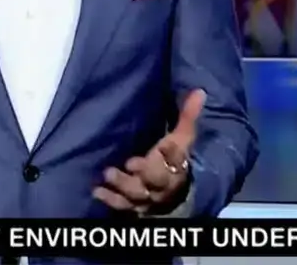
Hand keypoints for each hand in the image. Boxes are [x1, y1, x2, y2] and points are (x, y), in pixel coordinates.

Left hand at [94, 89, 205, 213]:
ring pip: (138, 194)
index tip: (164, 145)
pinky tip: (97, 190)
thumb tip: (199, 91)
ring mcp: (149, 197)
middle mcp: (164, 184)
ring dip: (123, 185)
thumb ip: (188, 116)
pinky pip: (122, 205)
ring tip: (108, 173)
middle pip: (157, 180)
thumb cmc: (174, 160)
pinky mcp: (134, 207)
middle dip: (145, 172)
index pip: (178, 159)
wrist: (173, 195)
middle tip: (129, 162)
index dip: (171, 154)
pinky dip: (110, 199)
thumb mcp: (181, 139)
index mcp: (178, 165)